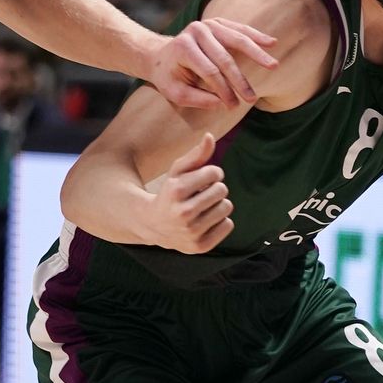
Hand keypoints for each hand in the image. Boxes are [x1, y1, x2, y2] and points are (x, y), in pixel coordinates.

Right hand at [142, 133, 233, 253]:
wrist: (154, 225)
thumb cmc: (170, 193)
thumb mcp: (178, 172)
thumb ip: (196, 154)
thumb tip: (209, 136)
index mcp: (176, 191)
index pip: (214, 173)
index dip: (213, 173)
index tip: (204, 178)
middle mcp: (184, 213)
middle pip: (222, 190)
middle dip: (215, 189)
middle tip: (203, 194)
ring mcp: (192, 232)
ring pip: (227, 207)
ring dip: (219, 204)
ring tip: (204, 207)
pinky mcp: (200, 246)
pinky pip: (228, 225)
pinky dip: (221, 221)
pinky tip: (206, 221)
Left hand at [148, 17, 276, 111]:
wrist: (161, 54)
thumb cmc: (169, 76)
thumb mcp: (175, 92)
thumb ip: (197, 99)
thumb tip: (221, 104)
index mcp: (183, 47)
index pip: (209, 71)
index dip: (223, 90)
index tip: (232, 106)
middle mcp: (196, 31)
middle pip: (224, 57)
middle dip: (239, 80)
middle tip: (252, 98)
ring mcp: (208, 24)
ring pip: (236, 39)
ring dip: (256, 53)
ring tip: (273, 65)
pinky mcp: (217, 22)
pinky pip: (239, 29)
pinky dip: (256, 36)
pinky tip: (271, 43)